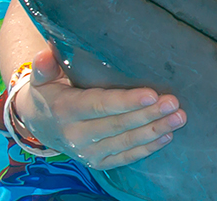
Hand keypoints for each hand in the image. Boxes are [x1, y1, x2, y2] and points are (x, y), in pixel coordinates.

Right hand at [12, 45, 186, 169]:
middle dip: (148, 114)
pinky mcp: (97, 162)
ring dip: (154, 131)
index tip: (151, 93)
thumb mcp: (41, 78)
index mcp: (65, 110)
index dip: (126, 101)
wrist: (38, 124)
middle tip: (174, 103)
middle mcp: (76, 135)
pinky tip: (166, 137)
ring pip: (125, 143)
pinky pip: (124, 158)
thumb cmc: (49, 92)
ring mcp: (86, 152)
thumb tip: (45, 53)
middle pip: (118, 125)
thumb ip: (44, 66)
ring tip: (178, 118)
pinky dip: (146, 149)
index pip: (100, 105)